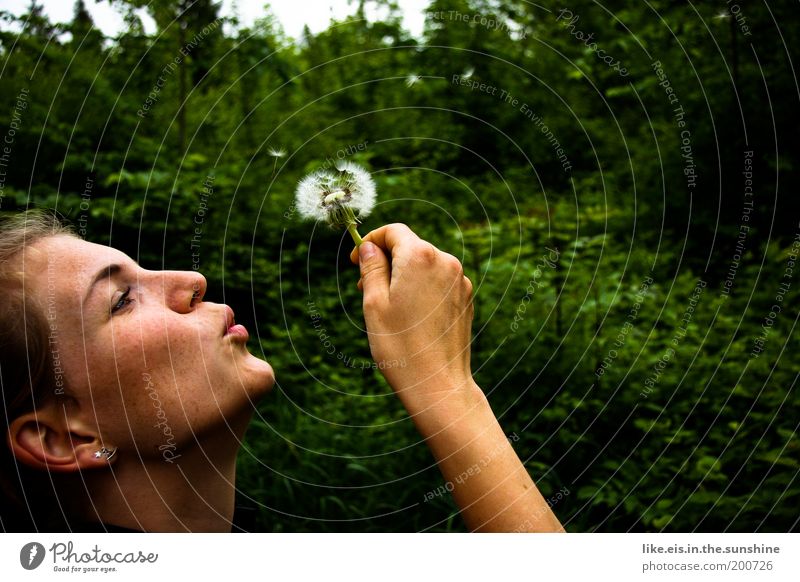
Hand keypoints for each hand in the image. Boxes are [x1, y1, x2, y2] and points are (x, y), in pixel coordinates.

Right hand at [349, 223, 478, 417]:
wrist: (438, 384)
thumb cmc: (400, 346)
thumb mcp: (374, 304)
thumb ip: (372, 268)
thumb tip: (371, 248)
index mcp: (420, 257)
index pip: (393, 231)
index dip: (371, 241)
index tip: (357, 261)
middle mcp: (445, 262)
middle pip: (410, 246)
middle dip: (386, 261)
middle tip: (364, 288)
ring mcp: (459, 281)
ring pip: (424, 265)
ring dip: (403, 275)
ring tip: (387, 305)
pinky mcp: (466, 298)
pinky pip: (438, 281)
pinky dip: (421, 288)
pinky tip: (409, 315)